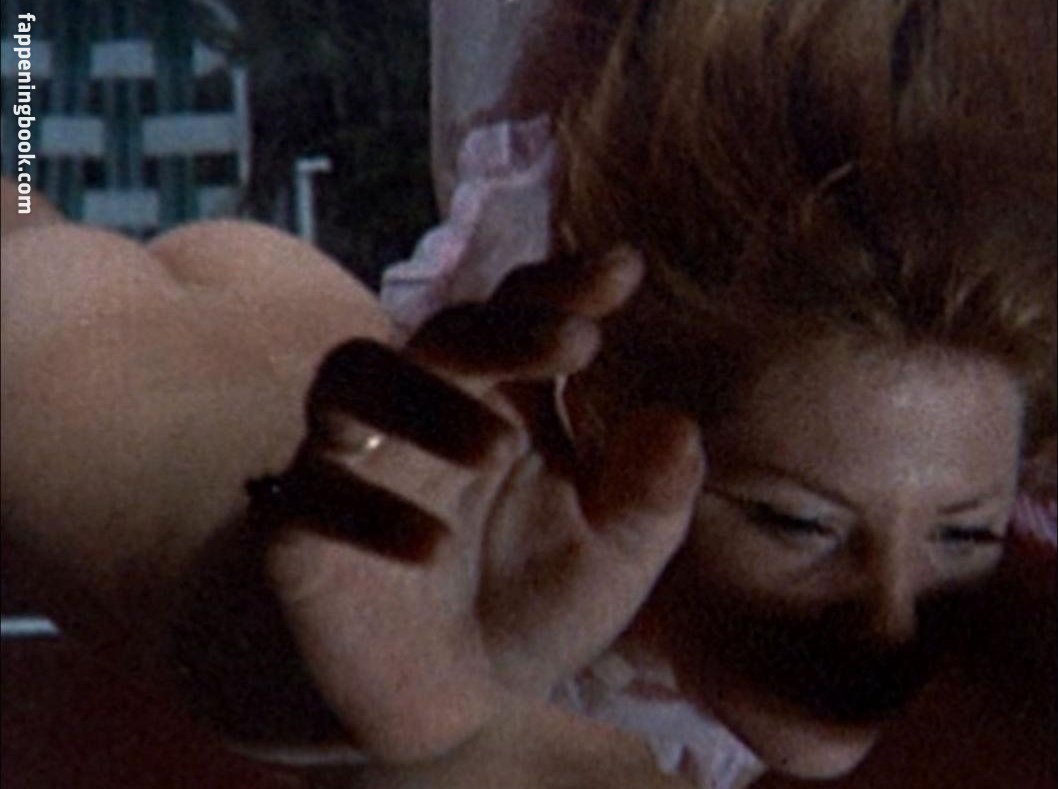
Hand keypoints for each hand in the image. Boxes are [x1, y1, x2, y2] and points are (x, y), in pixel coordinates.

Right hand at [262, 248, 705, 760]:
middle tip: (576, 342)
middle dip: (504, 330)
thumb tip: (677, 423)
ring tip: (498, 447)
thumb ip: (649, 496)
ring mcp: (354, 465)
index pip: (521, 317)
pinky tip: (431, 546)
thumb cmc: (532, 607)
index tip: (624, 270)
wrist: (452, 704)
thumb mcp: (612, 559)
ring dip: (422, 400)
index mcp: (500, 401)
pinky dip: (366, 512)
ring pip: (353, 382)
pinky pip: (309, 500)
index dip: (564, 287)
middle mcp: (421, 413)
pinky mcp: (299, 534)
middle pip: (443, 335)